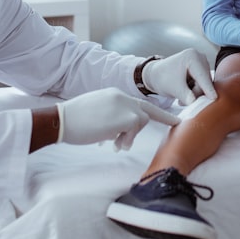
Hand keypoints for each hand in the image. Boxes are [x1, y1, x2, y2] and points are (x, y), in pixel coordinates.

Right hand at [57, 88, 178, 149]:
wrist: (63, 120)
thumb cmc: (74, 121)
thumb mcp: (97, 114)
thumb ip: (112, 119)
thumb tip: (120, 135)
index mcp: (114, 95)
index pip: (138, 103)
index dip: (154, 111)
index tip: (170, 115)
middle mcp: (122, 96)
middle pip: (145, 110)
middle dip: (163, 117)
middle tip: (177, 123)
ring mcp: (125, 105)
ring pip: (141, 121)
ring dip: (130, 135)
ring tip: (114, 143)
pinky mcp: (126, 116)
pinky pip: (135, 129)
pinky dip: (127, 138)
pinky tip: (113, 142)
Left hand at [139, 48, 216, 105]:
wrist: (157, 74)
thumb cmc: (163, 78)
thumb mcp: (173, 88)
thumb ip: (185, 95)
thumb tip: (194, 101)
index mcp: (192, 57)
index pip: (202, 76)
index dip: (207, 88)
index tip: (214, 98)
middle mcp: (199, 57)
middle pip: (205, 81)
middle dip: (196, 93)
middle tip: (181, 101)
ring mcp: (202, 62)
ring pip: (205, 84)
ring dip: (195, 93)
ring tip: (182, 96)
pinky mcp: (202, 69)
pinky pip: (204, 83)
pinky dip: (196, 90)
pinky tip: (186, 91)